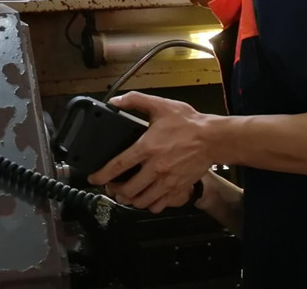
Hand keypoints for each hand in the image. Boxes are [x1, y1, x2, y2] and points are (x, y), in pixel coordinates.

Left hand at [87, 91, 213, 212]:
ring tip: (125, 194)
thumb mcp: (161, 105)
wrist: (213, 138)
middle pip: (127, 190)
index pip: (118, 166)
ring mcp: (167, 181)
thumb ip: (136, 101)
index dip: (101, 175)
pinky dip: (148, 204)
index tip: (93, 179)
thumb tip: (115, 101)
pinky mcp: (177, 189)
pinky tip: (145, 197)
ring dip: (129, 200)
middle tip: (110, 186)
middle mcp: (155, 168)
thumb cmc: (188, 122)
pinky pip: (158, 205)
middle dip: (114, 191)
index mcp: (147, 147)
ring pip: (141, 201)